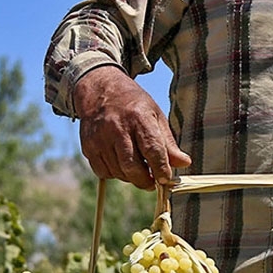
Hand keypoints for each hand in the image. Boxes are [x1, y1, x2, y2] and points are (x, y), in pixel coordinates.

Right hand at [73, 66, 190, 190]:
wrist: (100, 90)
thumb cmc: (133, 105)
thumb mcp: (155, 116)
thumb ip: (168, 143)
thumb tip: (184, 164)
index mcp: (138, 117)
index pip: (152, 150)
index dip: (161, 169)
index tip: (166, 179)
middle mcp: (117, 128)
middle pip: (132, 167)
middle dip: (145, 181)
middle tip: (153, 182)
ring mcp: (100, 138)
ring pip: (118, 172)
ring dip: (131, 177)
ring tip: (138, 169)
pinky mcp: (88, 146)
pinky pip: (103, 172)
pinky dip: (115, 174)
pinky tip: (121, 163)